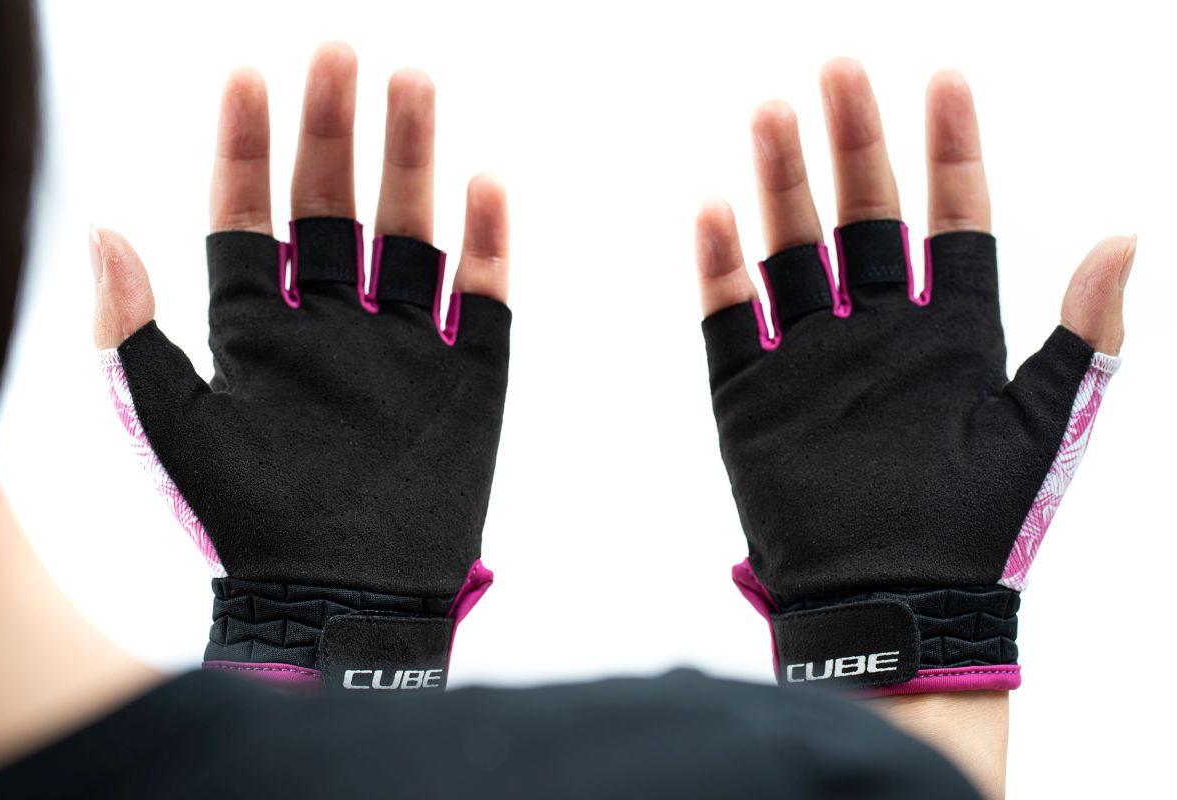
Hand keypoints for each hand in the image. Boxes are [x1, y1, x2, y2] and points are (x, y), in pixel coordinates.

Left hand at [90, 43, 510, 689]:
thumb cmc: (251, 529)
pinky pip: (483, 296)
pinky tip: (485, 182)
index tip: (246, 73)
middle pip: (334, 207)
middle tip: (341, 49)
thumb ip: (137, 337)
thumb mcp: (175, 432)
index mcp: (259, 334)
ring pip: (410, 233)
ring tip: (414, 81)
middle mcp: (332, 326)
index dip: (244, 149)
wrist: (348, 604)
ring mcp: (404, 346)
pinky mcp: (469, 377)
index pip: (248, 218)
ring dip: (412, 161)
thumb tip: (103, 231)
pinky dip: (487, 242)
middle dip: (334, 129)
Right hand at [696, 60, 1130, 693]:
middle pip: (863, 216)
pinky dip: (718, 267)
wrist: (892, 607)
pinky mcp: (753, 396)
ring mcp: (811, 359)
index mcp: (952, 333)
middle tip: (838, 69)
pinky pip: (729, 318)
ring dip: (781, 183)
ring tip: (771, 112)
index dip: (950, 149)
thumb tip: (1126, 239)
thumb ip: (1081, 335)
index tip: (943, 77)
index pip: (951, 219)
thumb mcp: (1043, 426)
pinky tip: (714, 208)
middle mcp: (878, 332)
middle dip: (853, 142)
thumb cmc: (976, 529)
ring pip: (791, 250)